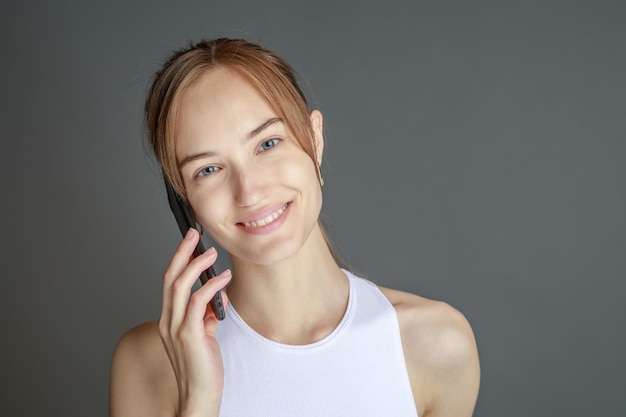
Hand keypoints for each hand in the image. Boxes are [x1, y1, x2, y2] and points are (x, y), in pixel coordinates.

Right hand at [159, 228, 231, 416]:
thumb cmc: (202, 369)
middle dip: (181, 253)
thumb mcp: (204, 336)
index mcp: (168, 321)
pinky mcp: (189, 335)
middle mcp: (167, 322)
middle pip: (169, 278)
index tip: (189, 243)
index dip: (177, 260)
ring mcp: (175, 328)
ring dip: (195, 265)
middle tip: (193, 234)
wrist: (199, 397)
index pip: (169, 283)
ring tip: (211, 253)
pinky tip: (223, 279)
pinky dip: (211, 286)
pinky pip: (198, 302)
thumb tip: (214, 297)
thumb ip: (205, 316)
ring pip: (179, 286)